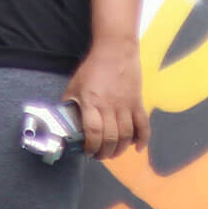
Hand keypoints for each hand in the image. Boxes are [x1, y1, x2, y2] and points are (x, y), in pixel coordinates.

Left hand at [64, 38, 148, 158]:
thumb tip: (64, 121)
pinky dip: (143, 139)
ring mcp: (127, 106)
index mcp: (91, 102)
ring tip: (113, 154)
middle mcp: (110, 107)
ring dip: (120, 149)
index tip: (87, 152)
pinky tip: (137, 148)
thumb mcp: (74, 85)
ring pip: (127, 135)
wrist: (115, 52)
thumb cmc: (92, 69)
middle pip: (111, 137)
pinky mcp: (138, 103)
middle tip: (99, 156)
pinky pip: (144, 125)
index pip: (93, 131)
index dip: (91, 146)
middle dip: (104, 152)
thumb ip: (70, 103)